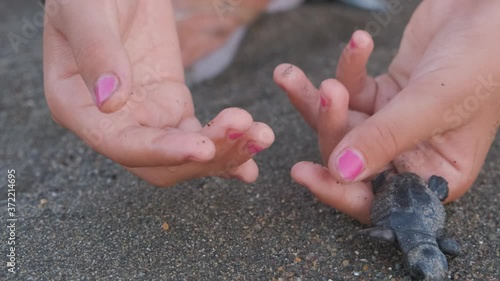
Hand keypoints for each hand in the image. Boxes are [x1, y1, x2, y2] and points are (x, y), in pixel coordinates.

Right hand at [43, 0, 273, 185]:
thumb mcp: (86, 11)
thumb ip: (96, 53)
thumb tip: (111, 103)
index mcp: (77, 106)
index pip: (120, 145)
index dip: (161, 152)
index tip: (201, 147)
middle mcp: (111, 123)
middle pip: (159, 163)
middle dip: (203, 156)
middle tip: (244, 132)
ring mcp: (145, 118)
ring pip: (185, 154)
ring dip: (225, 152)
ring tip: (262, 134)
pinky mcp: (172, 108)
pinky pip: (199, 136)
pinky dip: (226, 146)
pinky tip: (254, 146)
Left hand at [275, 0, 499, 222]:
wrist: (489, 8)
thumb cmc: (484, 59)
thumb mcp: (434, 104)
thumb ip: (386, 139)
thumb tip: (340, 172)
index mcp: (435, 174)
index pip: (380, 199)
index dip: (340, 191)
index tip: (306, 175)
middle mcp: (411, 154)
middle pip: (351, 158)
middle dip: (332, 126)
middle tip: (329, 94)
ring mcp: (394, 123)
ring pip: (342, 123)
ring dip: (317, 99)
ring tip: (292, 75)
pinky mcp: (383, 93)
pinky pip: (351, 89)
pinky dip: (347, 67)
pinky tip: (358, 42)